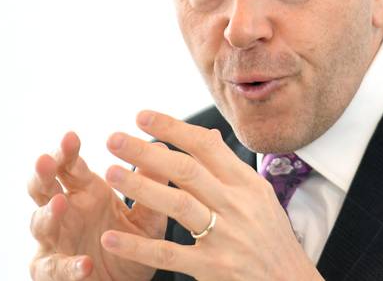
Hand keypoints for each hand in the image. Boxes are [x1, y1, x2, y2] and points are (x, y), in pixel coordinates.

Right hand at [27, 132, 167, 279]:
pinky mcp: (53, 271)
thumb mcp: (148, 216)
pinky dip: (68, 266)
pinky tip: (85, 264)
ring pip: (40, 224)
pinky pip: (55, 268)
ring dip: (48, 214)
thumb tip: (162, 146)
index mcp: (86, 192)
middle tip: (45, 159)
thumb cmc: (133, 244)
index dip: (67, 151)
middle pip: (44, 187)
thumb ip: (152, 185)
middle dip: (43, 173)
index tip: (71, 136)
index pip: (70, 166)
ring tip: (60, 203)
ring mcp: (55, 241)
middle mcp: (65, 212)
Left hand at [99, 111, 323, 280]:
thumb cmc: (272, 237)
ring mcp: (224, 236)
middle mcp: (235, 205)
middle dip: (147, 152)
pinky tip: (112, 237)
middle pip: (186, 170)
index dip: (172, 128)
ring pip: (178, 205)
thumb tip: (209, 135)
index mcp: (245, 183)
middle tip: (114, 139)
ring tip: (111, 173)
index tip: (141, 116)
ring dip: (141, 187)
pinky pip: (170, 254)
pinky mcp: (213, 268)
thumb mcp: (259, 195)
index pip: (205, 146)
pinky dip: (139, 246)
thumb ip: (230, 168)